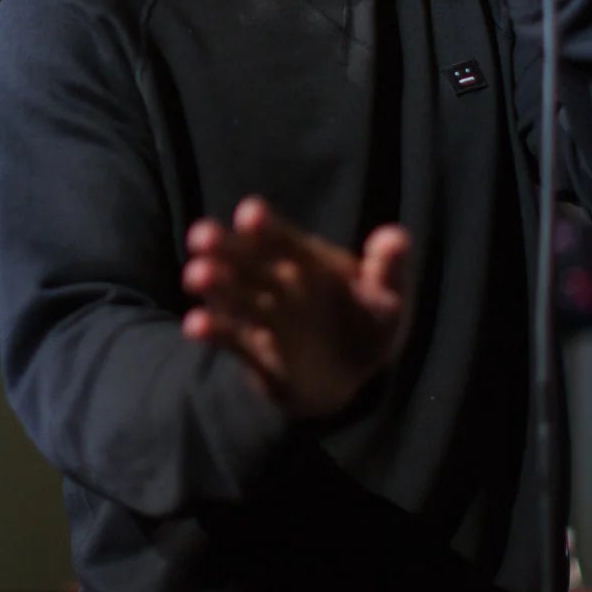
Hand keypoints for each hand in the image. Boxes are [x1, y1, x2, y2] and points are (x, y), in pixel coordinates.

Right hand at [181, 196, 409, 418]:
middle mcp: (280, 284)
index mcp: (310, 263)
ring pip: (237, 297)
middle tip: (201, 236)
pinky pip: (233, 340)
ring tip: (196, 275)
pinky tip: (194, 325)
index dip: (270, 228)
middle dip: (227, 249)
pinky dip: (215, 332)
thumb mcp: (387, 301)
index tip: (250, 212)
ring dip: (217, 285)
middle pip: (250, 263)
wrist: (347, 379)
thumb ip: (388, 271)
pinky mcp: (254, 352)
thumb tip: (397, 237)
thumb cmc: (366, 327)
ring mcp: (264, 316)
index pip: (287, 242)